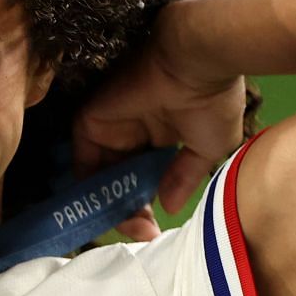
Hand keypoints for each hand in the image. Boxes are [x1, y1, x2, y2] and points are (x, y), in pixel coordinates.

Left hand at [72, 0, 247, 240]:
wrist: (198, 62)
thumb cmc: (212, 99)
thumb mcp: (207, 148)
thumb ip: (184, 177)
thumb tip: (171, 207)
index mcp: (158, 134)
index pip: (142, 178)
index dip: (144, 207)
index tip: (154, 232)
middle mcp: (131, 132)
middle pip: (118, 181)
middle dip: (127, 212)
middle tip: (143, 232)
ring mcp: (109, 126)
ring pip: (101, 177)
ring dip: (111, 206)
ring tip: (132, 227)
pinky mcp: (91, 121)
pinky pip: (83, 162)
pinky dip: (91, 189)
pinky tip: (109, 210)